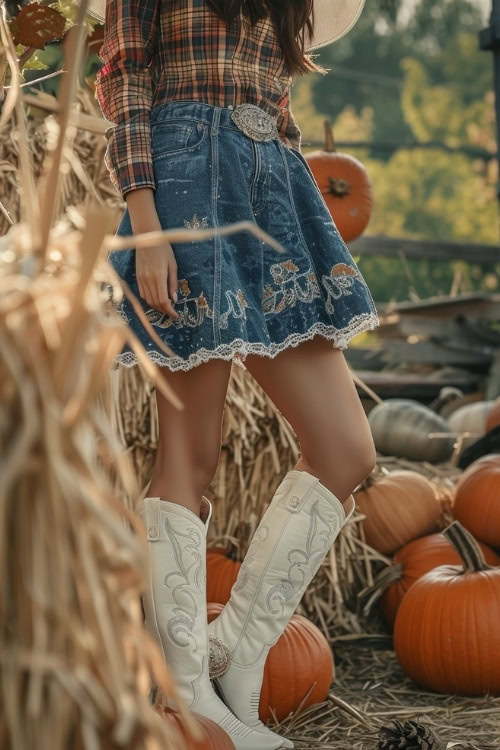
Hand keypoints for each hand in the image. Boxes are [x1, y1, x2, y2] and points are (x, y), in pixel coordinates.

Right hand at [126, 188, 179, 318]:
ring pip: (148, 300)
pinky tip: (155, 300)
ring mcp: (141, 279)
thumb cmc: (163, 249)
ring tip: (165, 308)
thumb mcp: (173, 265)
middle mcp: (148, 280)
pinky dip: (149, 300)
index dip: (170, 311)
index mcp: (159, 276)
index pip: (163, 301)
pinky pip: (142, 294)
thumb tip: (174, 300)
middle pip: (155, 303)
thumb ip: (173, 283)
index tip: (176, 315)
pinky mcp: (137, 277)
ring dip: (156, 307)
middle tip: (172, 313)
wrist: (147, 237)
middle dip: (164, 311)